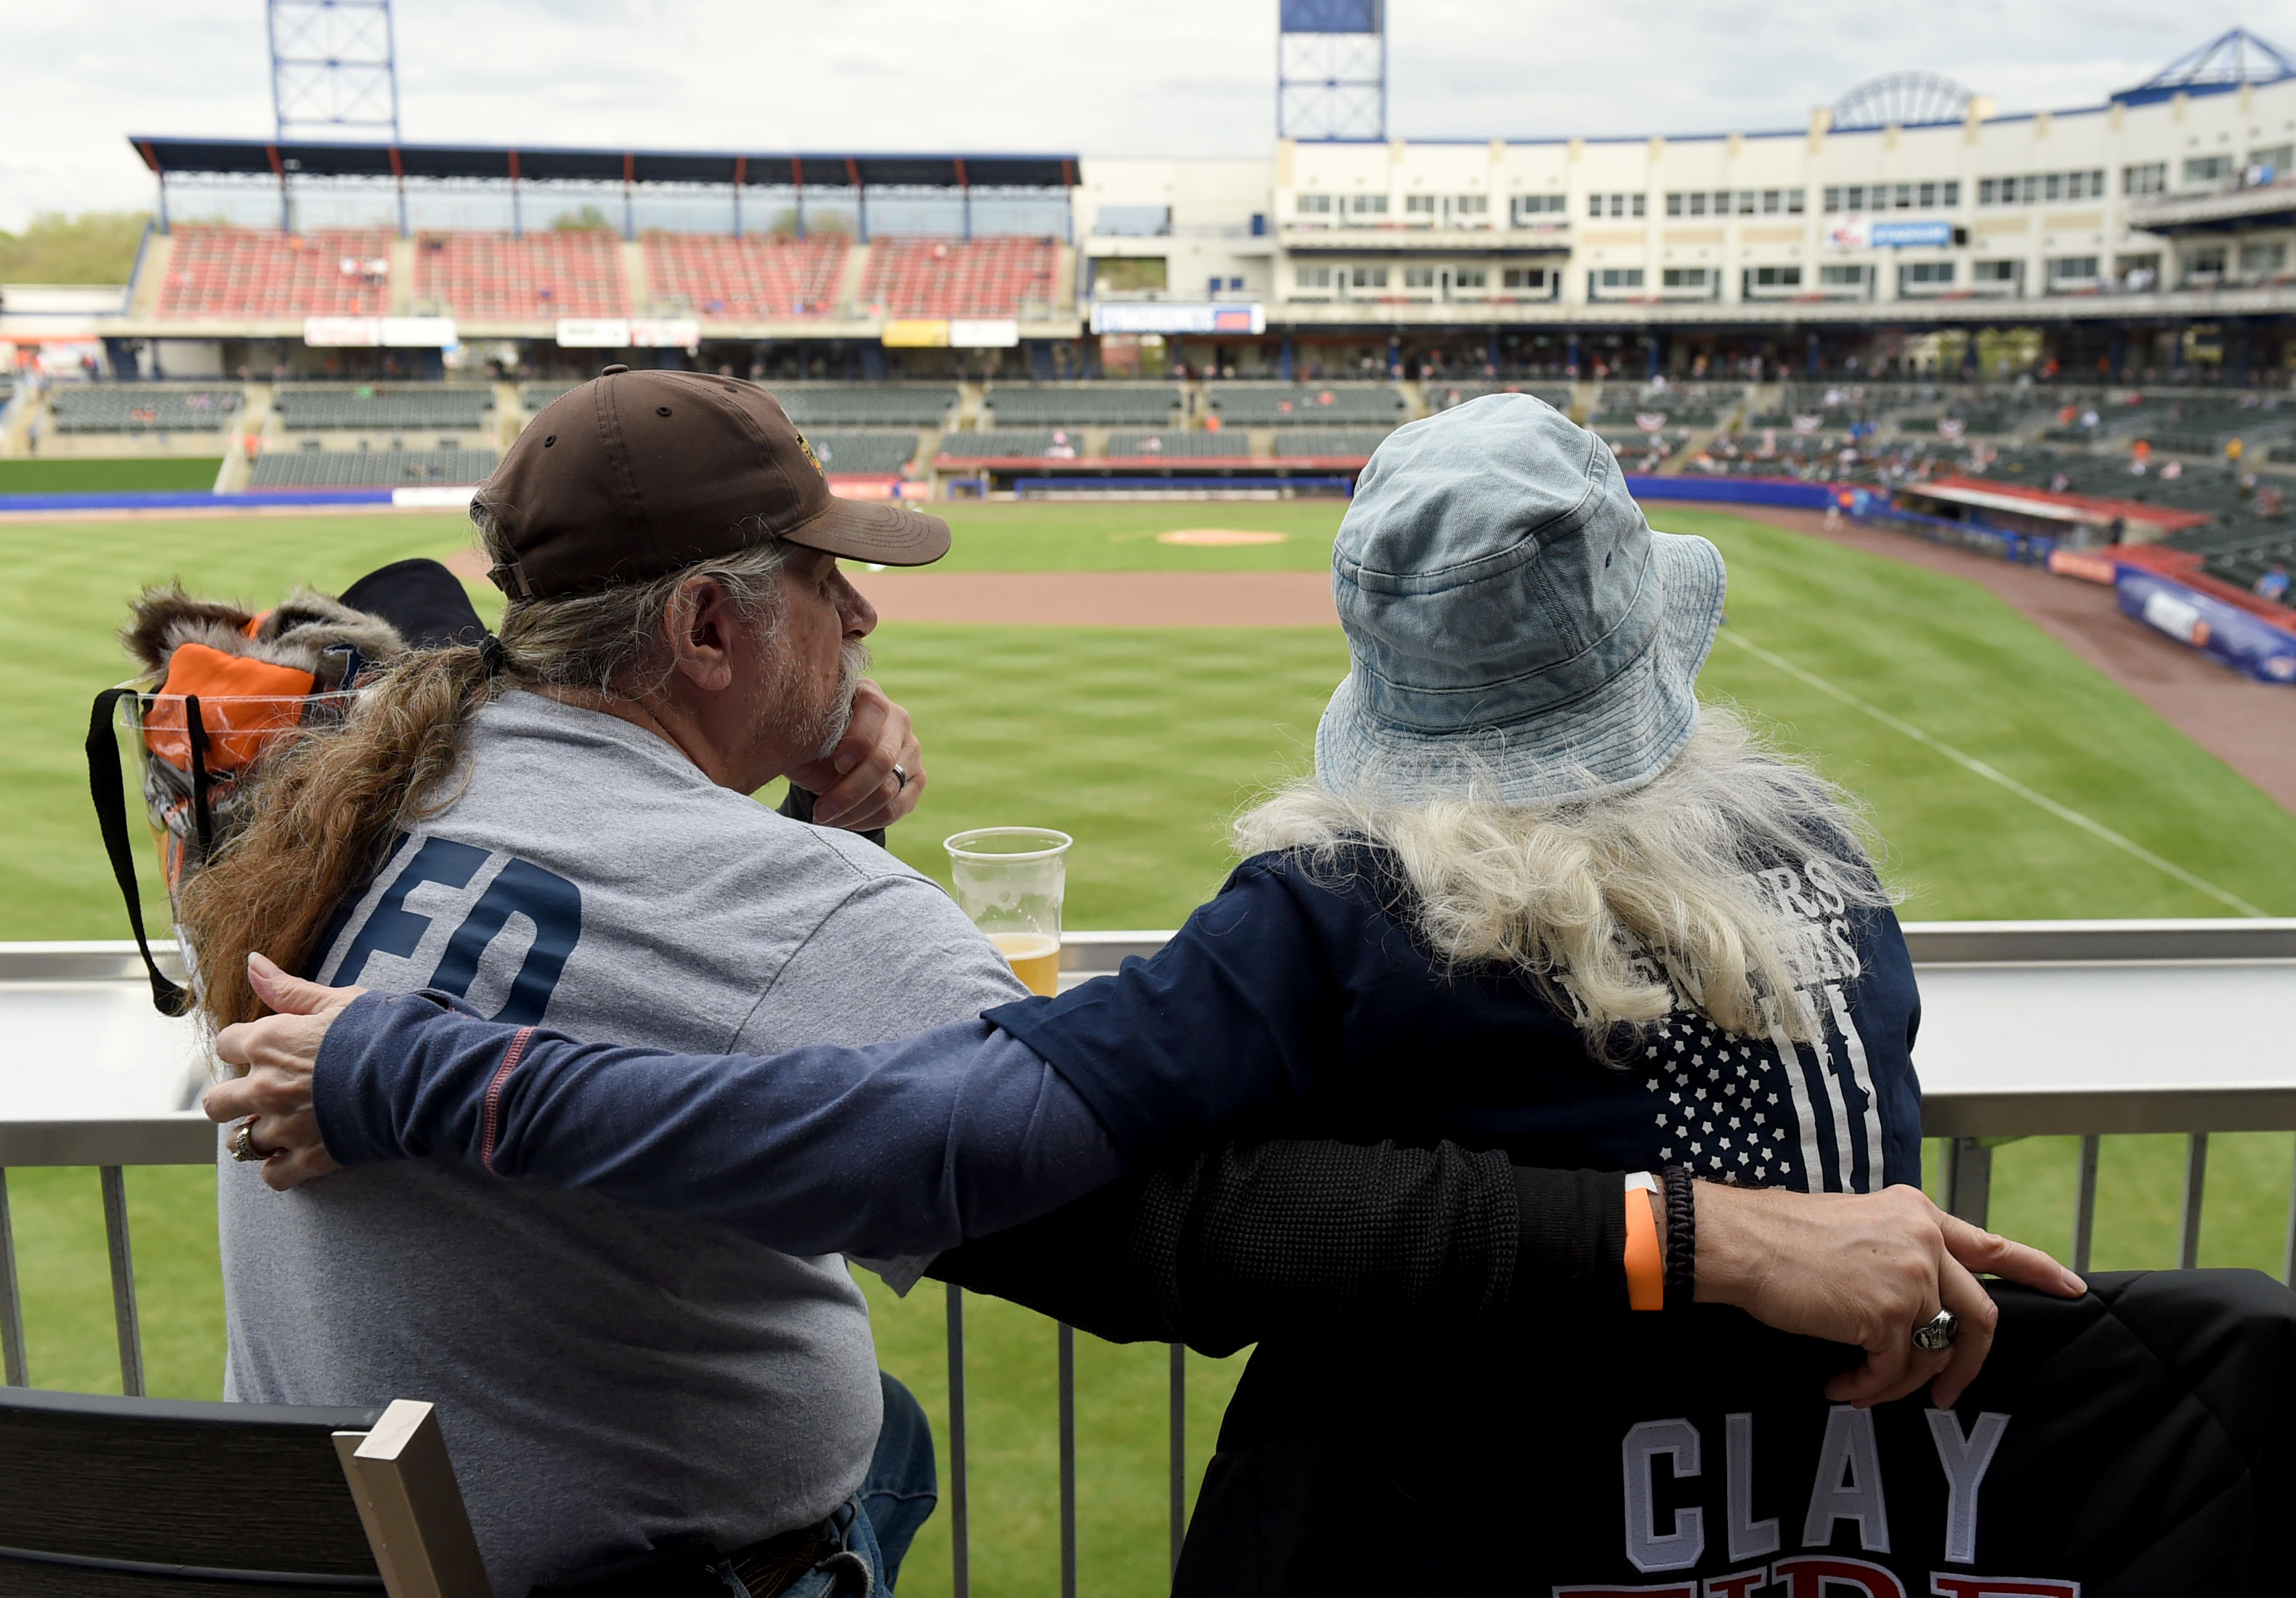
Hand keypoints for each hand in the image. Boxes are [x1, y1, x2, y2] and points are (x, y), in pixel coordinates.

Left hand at [200, 953, 363, 1190]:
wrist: (419, 1075)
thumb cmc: (382, 1031)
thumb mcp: (337, 1000)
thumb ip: (289, 989)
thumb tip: (251, 962)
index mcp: (269, 1043)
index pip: (226, 1044)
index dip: (243, 1046)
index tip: (262, 1050)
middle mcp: (265, 1088)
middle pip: (217, 1103)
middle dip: (233, 1100)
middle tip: (261, 1096)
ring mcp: (284, 1128)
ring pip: (240, 1143)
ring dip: (255, 1136)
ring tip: (280, 1129)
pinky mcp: (309, 1159)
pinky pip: (273, 1176)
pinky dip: (281, 1169)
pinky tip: (297, 1157)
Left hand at [783, 679, 923, 832]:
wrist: (832, 760)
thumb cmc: (813, 742)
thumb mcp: (805, 736)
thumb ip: (804, 735)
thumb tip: (784, 744)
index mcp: (869, 695)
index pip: (875, 712)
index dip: (858, 740)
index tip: (836, 764)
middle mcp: (897, 718)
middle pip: (883, 759)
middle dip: (849, 792)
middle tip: (821, 812)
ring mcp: (911, 748)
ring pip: (890, 788)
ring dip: (855, 812)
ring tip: (825, 819)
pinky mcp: (917, 777)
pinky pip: (897, 807)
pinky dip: (868, 820)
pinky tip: (844, 823)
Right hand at [1691, 1182, 2085, 1409]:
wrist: (1742, 1242)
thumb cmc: (1781, 1237)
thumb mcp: (1856, 1228)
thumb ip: (1900, 1252)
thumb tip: (1919, 1307)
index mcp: (1918, 1214)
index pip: (1993, 1245)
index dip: (2039, 1271)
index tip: (2074, 1291)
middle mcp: (1925, 1240)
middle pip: (1980, 1317)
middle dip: (1967, 1366)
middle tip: (1948, 1395)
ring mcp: (1911, 1276)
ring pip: (1935, 1352)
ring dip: (1901, 1383)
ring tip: (1861, 1387)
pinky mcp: (1888, 1312)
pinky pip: (1894, 1370)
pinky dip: (1869, 1387)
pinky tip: (1839, 1384)